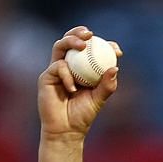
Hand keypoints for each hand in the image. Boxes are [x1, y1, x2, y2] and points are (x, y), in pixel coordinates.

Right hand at [37, 26, 121, 141]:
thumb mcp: (99, 99)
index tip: (116, 49)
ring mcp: (56, 69)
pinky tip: (73, 88)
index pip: (92, 50)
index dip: (103, 45)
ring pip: (60, 46)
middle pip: (71, 40)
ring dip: (71, 41)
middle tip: (90, 34)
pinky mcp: (46, 77)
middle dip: (79, 32)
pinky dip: (67, 75)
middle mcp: (69, 65)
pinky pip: (58, 67)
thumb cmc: (83, 114)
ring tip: (82, 45)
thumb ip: (107, 85)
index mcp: (83, 68)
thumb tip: (115, 68)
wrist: (66, 130)